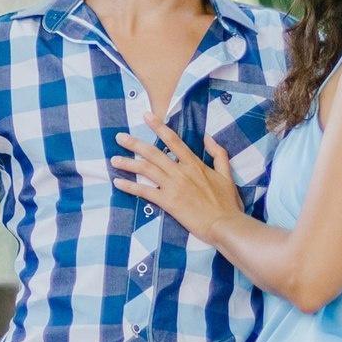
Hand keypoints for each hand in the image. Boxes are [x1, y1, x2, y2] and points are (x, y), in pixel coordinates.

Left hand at [112, 120, 243, 244]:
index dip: (159, 127)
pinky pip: (145, 191)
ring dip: (128, 163)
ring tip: (114, 160)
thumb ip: (218, 154)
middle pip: (153, 152)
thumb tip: (208, 137)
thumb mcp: (226, 174)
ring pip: (146, 169)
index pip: (173, 140)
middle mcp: (181, 172)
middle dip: (134, 143)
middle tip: (120, 137)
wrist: (225, 224)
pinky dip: (130, 186)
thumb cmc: (227, 203)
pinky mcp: (168, 202)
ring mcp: (173, 186)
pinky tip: (118, 183)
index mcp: (194, 164)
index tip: (146, 117)